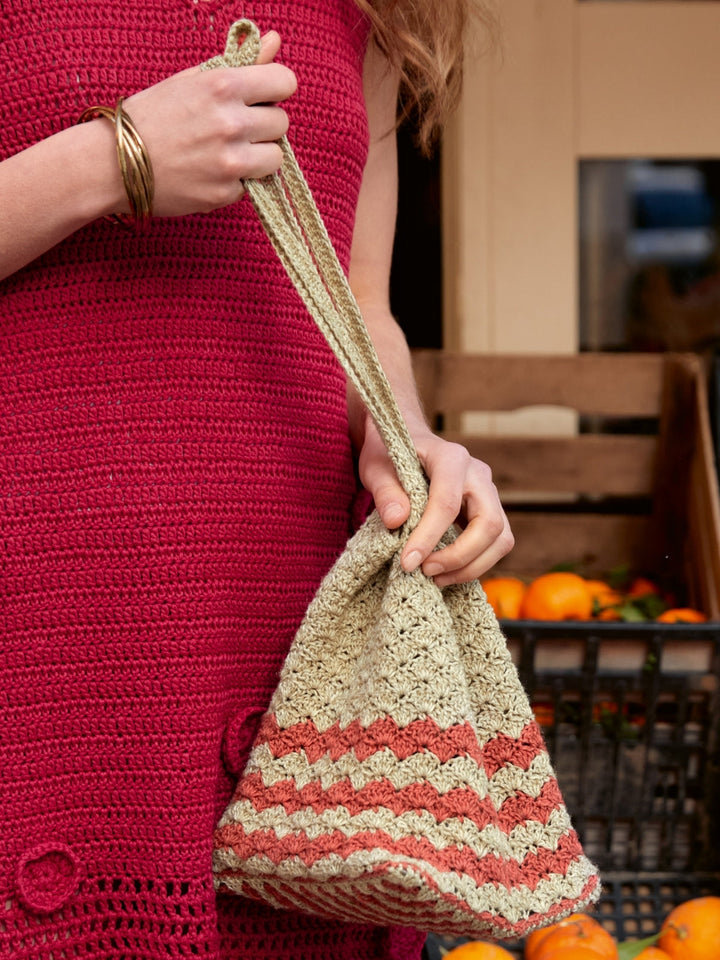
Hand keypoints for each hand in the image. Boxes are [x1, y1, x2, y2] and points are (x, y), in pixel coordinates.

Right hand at [117, 31, 295, 216]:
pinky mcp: (224, 193)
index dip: (276, 90)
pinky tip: (209, 173)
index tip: (264, 97)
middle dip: (263, 126)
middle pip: (281, 123)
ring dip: (258, 156)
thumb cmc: (152, 115)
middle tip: (235, 129)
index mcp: (223, 86)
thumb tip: (275, 40)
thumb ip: (241, 63)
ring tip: (227, 153)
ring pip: (275, 158)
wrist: (113, 162)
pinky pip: (250, 185)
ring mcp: (230, 162)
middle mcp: (231, 123)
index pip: (284, 81)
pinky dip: (236, 181)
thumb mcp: (192, 80)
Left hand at [357, 417, 513, 586]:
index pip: (447, 502)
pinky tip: (446, 571)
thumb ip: (385, 492)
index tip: (407, 561)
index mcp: (450, 457)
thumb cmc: (390, 455)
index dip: (428, 536)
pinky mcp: (489, 510)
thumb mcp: (376, 469)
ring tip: (435, 577)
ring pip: (500, 538)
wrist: (406, 443)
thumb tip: (397, 521)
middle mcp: (478, 473)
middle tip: (425, 571)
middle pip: (489, 523)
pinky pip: (496, 543)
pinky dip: (475, 563)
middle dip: (459, 556)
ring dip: (471, 566)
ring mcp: (488, 493)